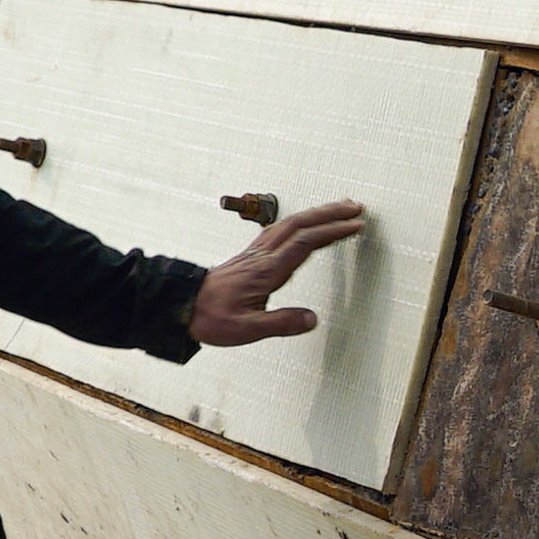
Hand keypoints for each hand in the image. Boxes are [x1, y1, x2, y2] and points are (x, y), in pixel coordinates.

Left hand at [192, 198, 365, 345]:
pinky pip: (281, 229)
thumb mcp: (246, 329)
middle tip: (356, 208)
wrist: (182, 306)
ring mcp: (256, 253)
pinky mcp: (252, 255)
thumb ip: (281, 323)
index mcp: (266, 271)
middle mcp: (262, 256)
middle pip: (300, 224)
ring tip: (339, 209)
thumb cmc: (211, 318)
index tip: (355, 226)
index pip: (305, 243)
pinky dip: (301, 222)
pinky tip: (306, 223)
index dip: (332, 232)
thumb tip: (312, 319)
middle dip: (330, 213)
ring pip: (290, 223)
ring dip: (317, 213)